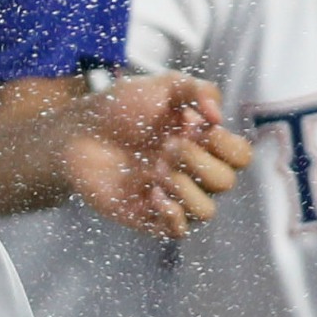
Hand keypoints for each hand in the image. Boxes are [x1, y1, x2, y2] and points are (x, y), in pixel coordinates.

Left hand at [64, 72, 253, 237]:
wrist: (77, 131)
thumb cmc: (119, 107)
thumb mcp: (161, 85)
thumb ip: (197, 89)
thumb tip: (218, 116)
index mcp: (201, 143)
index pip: (240, 156)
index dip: (227, 145)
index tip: (201, 128)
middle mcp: (192, 172)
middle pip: (225, 182)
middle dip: (198, 161)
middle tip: (167, 145)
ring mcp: (171, 196)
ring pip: (207, 212)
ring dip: (185, 188)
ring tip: (157, 170)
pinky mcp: (148, 216)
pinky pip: (179, 230)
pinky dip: (171, 213)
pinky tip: (150, 192)